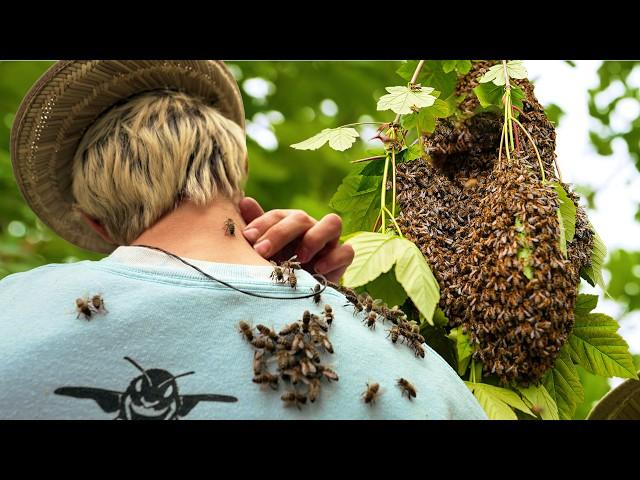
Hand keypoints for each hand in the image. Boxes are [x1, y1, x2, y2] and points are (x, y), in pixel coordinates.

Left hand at [239, 197, 354, 282]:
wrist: (298, 292)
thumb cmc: (277, 266)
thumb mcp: (262, 249)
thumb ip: (256, 227)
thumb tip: (244, 201)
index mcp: (290, 222)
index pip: (278, 215)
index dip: (262, 224)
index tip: (247, 238)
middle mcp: (311, 226)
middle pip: (301, 218)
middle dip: (280, 234)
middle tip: (262, 251)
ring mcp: (329, 241)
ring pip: (333, 223)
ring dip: (315, 237)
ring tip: (299, 257)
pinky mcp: (342, 258)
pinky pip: (347, 251)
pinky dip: (334, 258)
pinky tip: (318, 269)